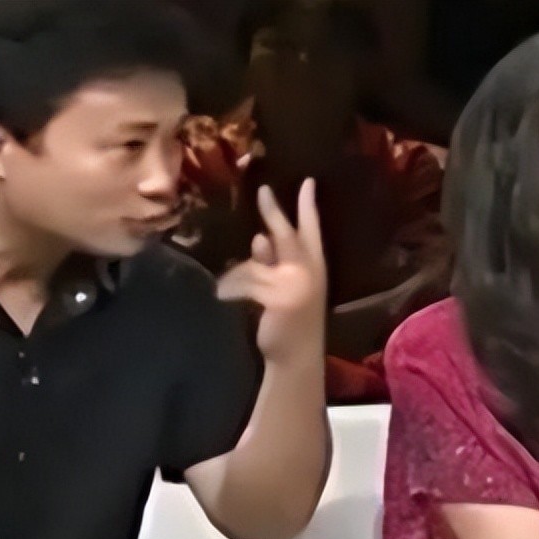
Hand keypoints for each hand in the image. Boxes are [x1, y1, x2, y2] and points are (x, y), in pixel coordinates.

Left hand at [216, 178, 326, 362]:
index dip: (308, 207)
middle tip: (263, 190)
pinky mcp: (276, 296)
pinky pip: (246, 280)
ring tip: (230, 288)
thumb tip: (259, 239)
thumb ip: (274, 264)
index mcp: (315, 266)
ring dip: (240, 272)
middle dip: (274, 211)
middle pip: (286, 233)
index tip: (308, 182)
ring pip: (258, 260)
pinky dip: (231, 287)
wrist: (296, 356)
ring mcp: (294, 282)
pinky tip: (223, 295)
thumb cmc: (291, 322)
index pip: (312, 230)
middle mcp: (308, 270)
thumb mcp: (286, 288)